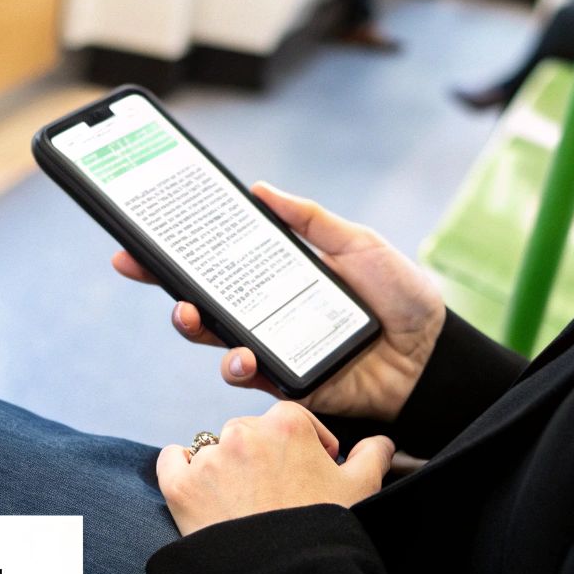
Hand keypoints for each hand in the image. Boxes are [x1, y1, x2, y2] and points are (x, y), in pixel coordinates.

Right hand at [112, 181, 445, 421]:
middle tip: (141, 268)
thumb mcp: (357, 243)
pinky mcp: (289, 384)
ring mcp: (275, 349)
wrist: (434, 354)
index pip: (218, 263)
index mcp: (280, 278)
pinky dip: (239, 366)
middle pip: (204, 300)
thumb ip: (310, 219)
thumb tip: (258, 189)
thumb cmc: (402, 297)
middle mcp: (269, 313)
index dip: (177, 254)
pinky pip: (251, 377)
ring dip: (194, 327)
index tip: (140, 238)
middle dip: (166, 284)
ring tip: (191, 315)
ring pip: (216, 341)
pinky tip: (241, 355)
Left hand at [157, 402, 394, 535]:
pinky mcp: (181, 487)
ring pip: (214, 448)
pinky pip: (173, 461)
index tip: (309, 470)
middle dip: (262, 457)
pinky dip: (182, 469)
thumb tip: (383, 443)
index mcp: (287, 424)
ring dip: (226, 467)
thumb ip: (372, 457)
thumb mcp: (361, 490)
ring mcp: (210, 459)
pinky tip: (201, 490)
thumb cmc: (324, 533)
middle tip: (276, 494)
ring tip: (243, 505)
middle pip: (250, 433)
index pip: (291, 420)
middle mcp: (244, 432)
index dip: (304, 446)